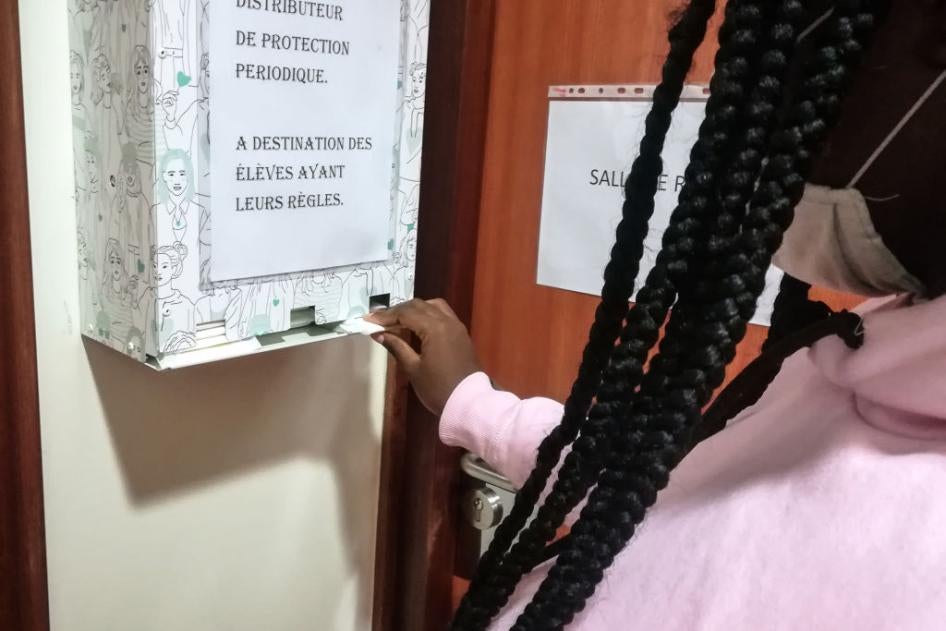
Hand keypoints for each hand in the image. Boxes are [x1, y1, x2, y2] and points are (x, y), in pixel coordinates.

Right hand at [367, 299, 480, 415]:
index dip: (385, 316)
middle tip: (379, 320)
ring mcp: (457, 326)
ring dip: (414, 309)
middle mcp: (447, 321)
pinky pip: (443, 314)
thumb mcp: (413, 369)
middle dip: (397, 311)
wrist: (469, 402)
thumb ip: (396, 346)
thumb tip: (379, 334)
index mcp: (435, 328)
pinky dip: (427, 313)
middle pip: (418, 305)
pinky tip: (416, 324)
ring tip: (397, 320)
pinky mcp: (461, 333)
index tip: (368, 320)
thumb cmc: (438, 389)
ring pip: (433, 306)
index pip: (406, 314)